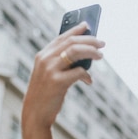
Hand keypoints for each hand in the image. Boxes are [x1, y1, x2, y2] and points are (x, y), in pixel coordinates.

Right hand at [21, 22, 104, 138]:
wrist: (35, 113)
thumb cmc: (45, 93)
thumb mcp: (49, 74)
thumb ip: (61, 62)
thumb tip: (85, 53)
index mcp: (42, 55)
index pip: (61, 37)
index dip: (76, 30)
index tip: (88, 25)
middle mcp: (45, 59)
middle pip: (71, 42)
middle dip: (89, 40)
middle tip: (102, 43)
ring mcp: (50, 70)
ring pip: (75, 52)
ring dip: (91, 52)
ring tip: (101, 56)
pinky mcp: (57, 82)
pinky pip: (78, 72)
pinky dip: (86, 75)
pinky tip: (89, 81)